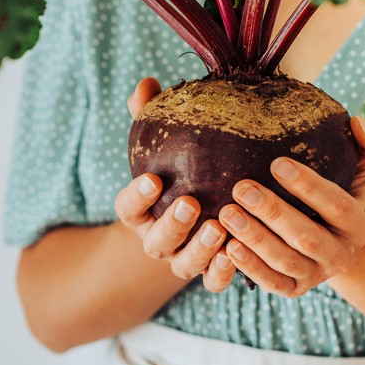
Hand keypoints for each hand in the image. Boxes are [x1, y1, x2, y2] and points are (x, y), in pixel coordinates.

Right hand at [115, 78, 235, 290]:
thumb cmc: (179, 171)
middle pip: (155, 242)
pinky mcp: (209, 273)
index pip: (127, 208)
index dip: (135, 196)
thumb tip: (147, 82)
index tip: (151, 179)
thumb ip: (151, 116)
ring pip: (183, 265)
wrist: (199, 214)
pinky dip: (222, 273)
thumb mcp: (164, 145)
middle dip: (171, 225)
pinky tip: (237, 254)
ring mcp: (182, 259)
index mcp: (139, 211)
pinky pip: (212, 281)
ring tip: (219, 228)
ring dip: (199, 250)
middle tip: (189, 203)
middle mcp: (157, 239)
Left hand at [217, 116, 364, 296]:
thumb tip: (360, 121)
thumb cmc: (340, 192)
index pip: (337, 205)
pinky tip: (227, 247)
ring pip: (285, 261)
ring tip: (226, 214)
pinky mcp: (294, 289)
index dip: (309, 186)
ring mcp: (317, 274)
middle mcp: (342, 254)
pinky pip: (272, 283)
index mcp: (361, 224)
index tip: (277, 162)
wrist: (332, 238)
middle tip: (241, 187)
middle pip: (307, 236)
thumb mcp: (359, 170)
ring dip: (255, 238)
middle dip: (272, 212)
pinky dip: (250, 267)